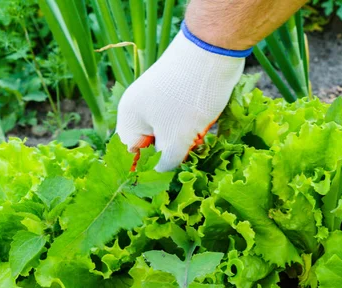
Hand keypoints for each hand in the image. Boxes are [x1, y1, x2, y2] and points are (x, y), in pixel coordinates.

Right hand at [116, 23, 247, 171]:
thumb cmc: (189, 99)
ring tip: (198, 141)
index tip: (162, 181)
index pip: (129, 154)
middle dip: (168, 155)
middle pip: (150, 144)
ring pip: (168, 134)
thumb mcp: (176, 141)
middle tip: (185, 160)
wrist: (213, 52)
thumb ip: (165, 164)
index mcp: (129, 118)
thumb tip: (161, 173)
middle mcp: (139, 108)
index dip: (144, 170)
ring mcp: (158, 99)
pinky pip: (181, 121)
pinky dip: (192, 129)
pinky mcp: (178, 94)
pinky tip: (205, 130)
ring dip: (183, 142)